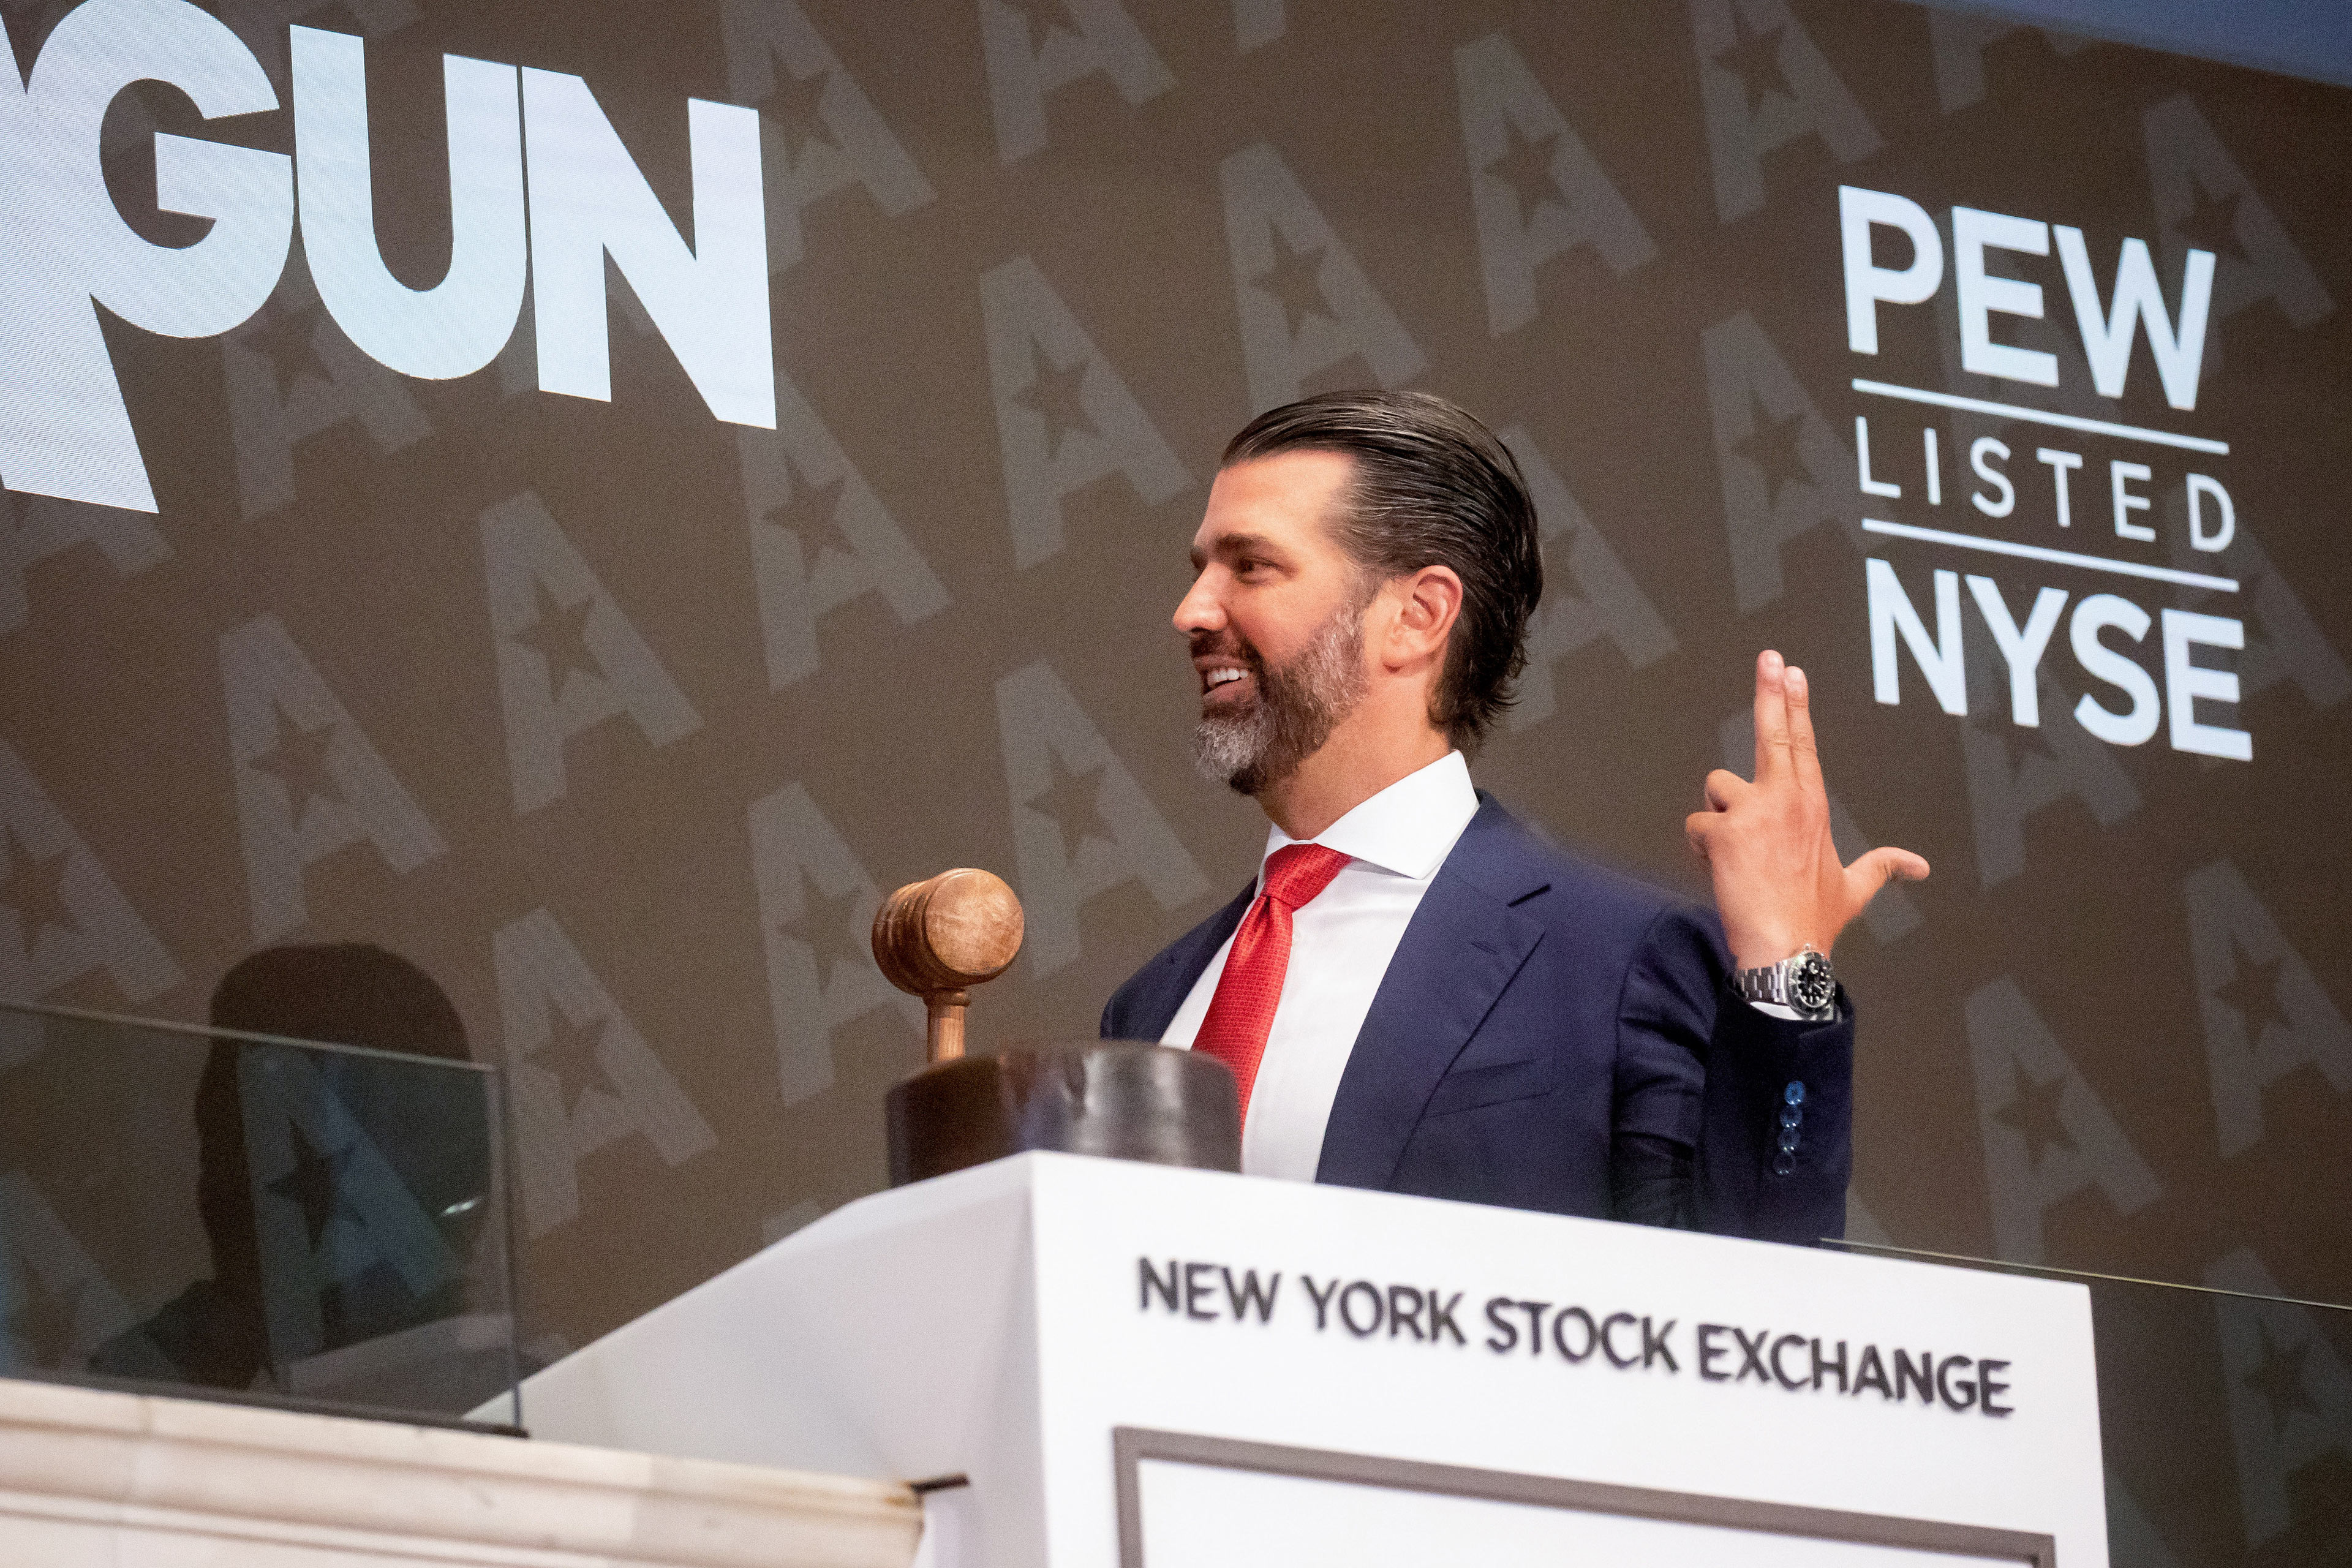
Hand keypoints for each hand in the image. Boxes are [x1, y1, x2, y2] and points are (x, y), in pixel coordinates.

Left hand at [1685, 650, 1929, 969]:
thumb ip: (1883, 867)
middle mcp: (1786, 800)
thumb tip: (1919, 866)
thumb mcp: (1855, 889)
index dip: (1795, 704)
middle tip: (1770, 658)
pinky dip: (1701, 846)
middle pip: (1774, 732)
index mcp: (1812, 805)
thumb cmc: (1815, 920)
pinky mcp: (1725, 831)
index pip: (1803, 743)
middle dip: (1770, 692)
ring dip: (1717, 817)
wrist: (1787, 951)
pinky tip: (1720, 870)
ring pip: (1716, 789)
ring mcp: (1755, 812)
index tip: (1792, 672)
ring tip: (1735, 855)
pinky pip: (1696, 825)